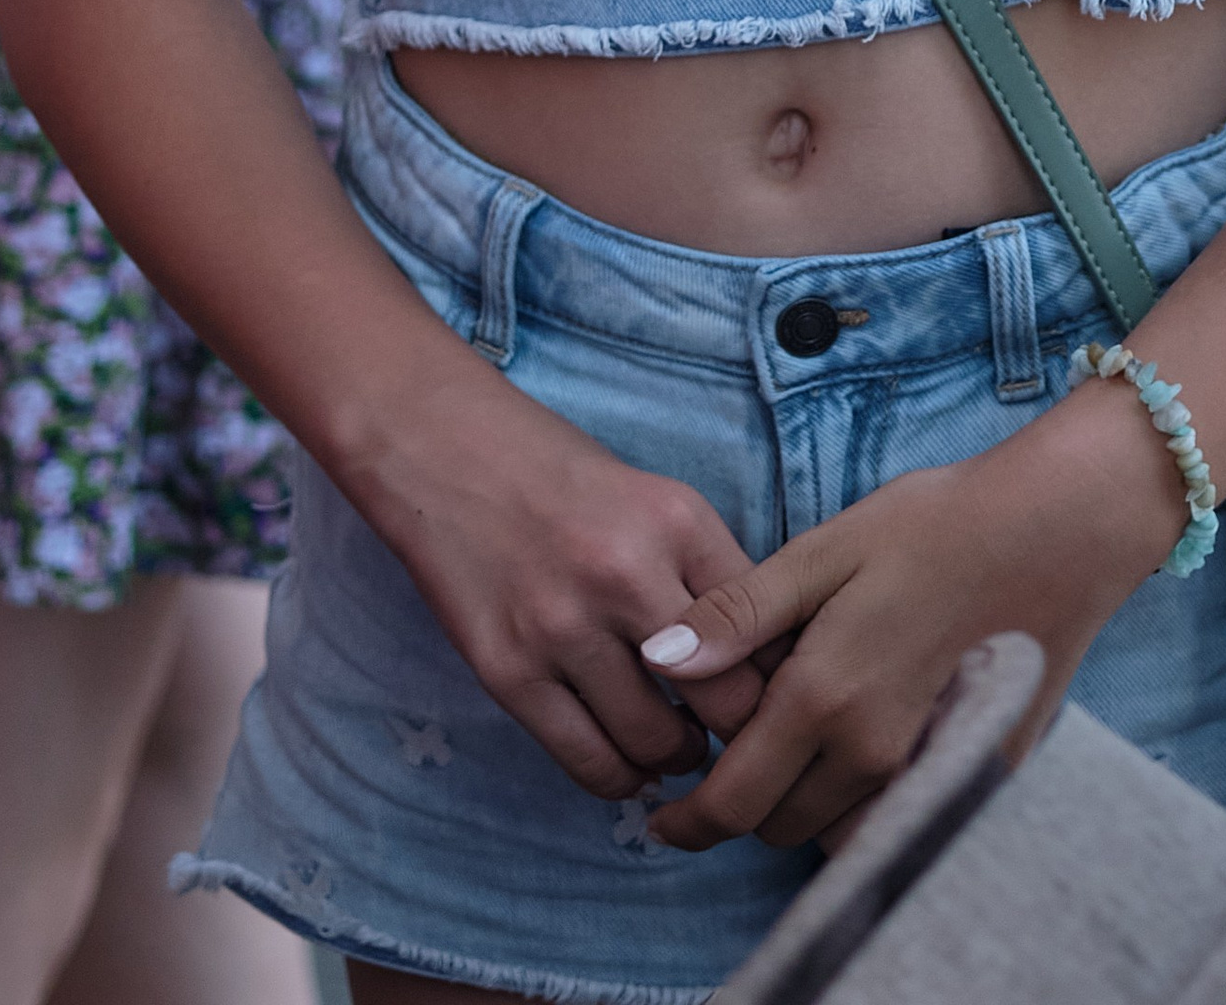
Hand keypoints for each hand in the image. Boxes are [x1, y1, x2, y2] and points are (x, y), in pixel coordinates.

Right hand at [347, 361, 774, 804]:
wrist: (442, 448)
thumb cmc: (559, 474)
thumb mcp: (655, 499)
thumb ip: (707, 574)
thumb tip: (766, 663)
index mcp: (677, 522)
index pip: (766, 631)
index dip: (783, 678)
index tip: (780, 698)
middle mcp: (626, 574)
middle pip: (725, 700)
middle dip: (742, 734)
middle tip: (737, 740)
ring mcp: (562, 628)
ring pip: (657, 743)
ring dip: (678, 758)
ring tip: (677, 745)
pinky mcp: (508, 672)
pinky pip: (588, 761)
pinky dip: (620, 777)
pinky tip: (627, 761)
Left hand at [641, 379, 1179, 855]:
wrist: (1057, 530)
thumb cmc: (936, 526)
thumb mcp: (825, 551)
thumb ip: (739, 614)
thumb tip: (658, 659)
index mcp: (824, 700)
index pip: (734, 803)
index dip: (687, 819)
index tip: (663, 816)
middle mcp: (873, 755)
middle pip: (780, 826)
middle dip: (746, 800)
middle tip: (743, 738)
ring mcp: (929, 771)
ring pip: (837, 830)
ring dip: (805, 804)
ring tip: (801, 736)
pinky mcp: (976, 771)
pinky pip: (896, 817)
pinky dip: (864, 801)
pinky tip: (869, 732)